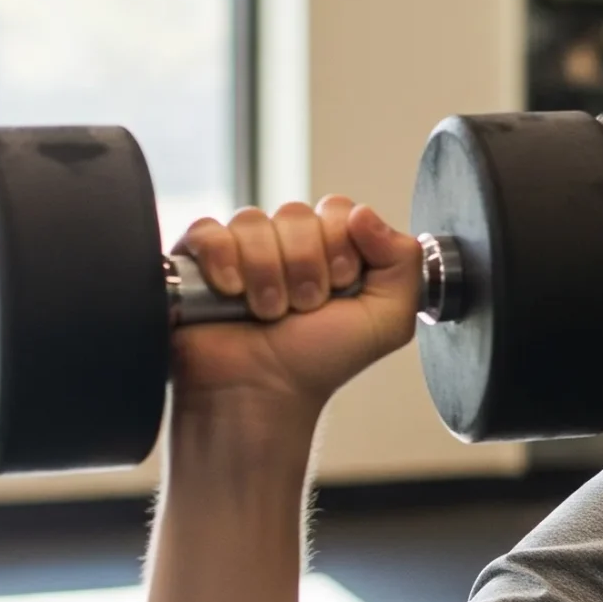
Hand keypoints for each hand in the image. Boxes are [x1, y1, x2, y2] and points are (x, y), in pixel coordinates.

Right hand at [168, 198, 423, 421]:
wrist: (263, 392)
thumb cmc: (319, 362)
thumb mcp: (387, 320)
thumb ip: (403, 262)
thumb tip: (365, 213)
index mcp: (333, 249)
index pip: (339, 209)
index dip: (341, 245)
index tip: (340, 287)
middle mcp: (288, 244)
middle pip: (297, 213)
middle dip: (306, 265)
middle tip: (304, 307)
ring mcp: (242, 249)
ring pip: (254, 221)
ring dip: (267, 273)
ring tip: (269, 312)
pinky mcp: (199, 258)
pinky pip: (210, 230)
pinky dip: (223, 260)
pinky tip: (231, 293)